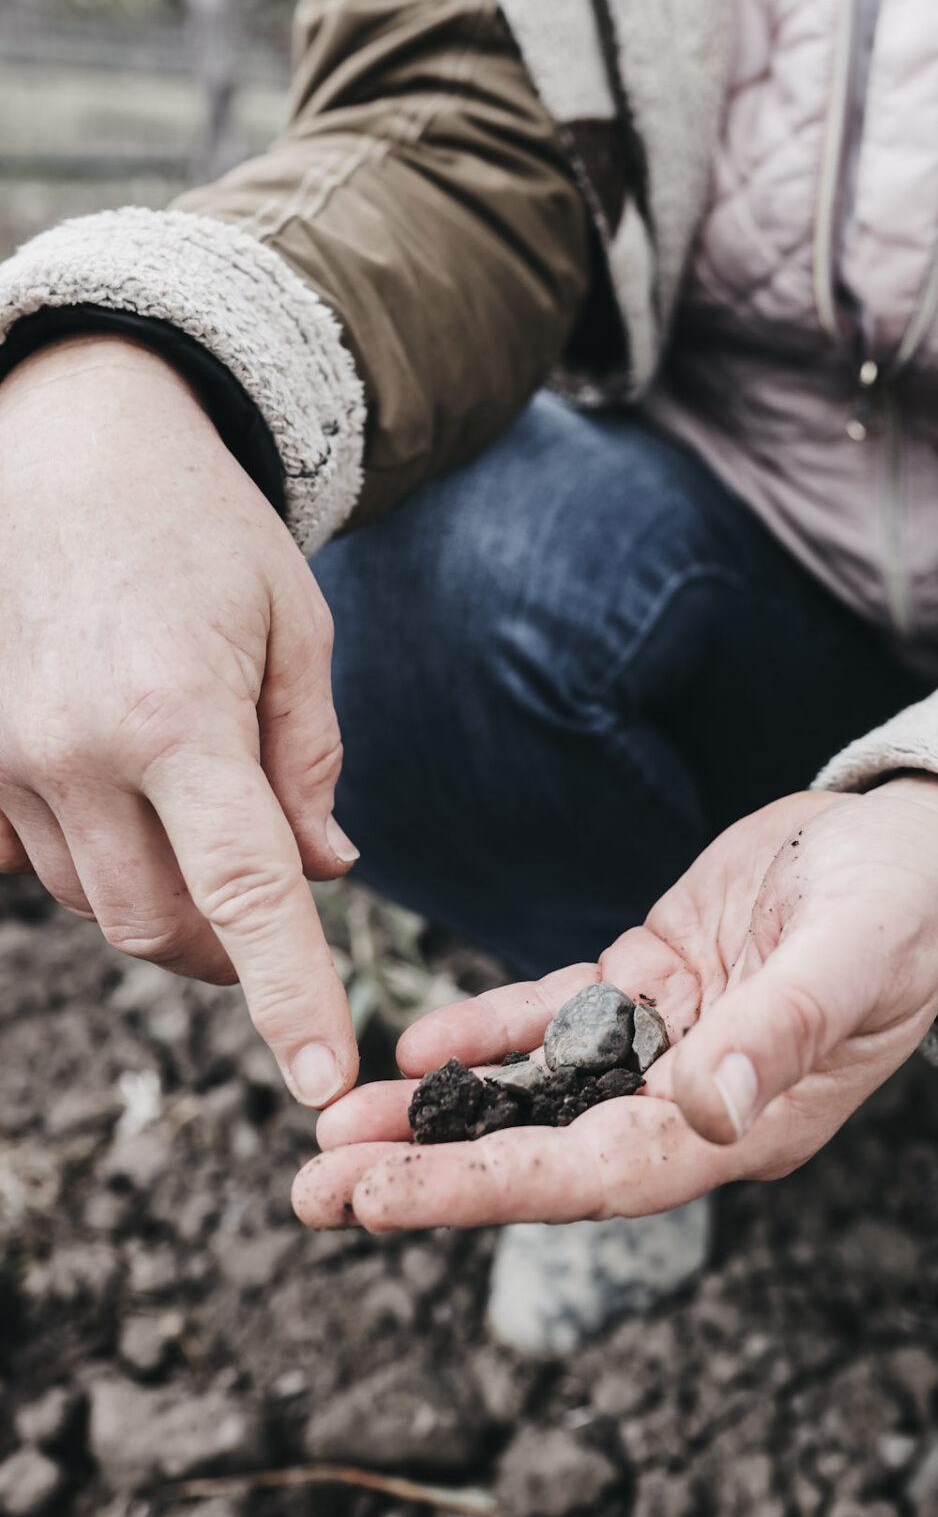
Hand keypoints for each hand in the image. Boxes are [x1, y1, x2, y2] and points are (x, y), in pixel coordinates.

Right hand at [0, 336, 358, 1105]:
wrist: (69, 437)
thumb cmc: (203, 527)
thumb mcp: (294, 628)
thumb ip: (308, 760)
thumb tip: (326, 873)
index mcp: (179, 715)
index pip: (247, 892)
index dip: (289, 996)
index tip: (323, 1079)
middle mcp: (74, 748)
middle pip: (156, 924)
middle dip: (225, 945)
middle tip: (269, 903)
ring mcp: (3, 751)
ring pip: (91, 898)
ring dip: (159, 895)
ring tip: (196, 817)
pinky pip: (21, 859)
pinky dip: (85, 856)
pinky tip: (118, 797)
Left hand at [293, 776, 937, 1227]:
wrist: (918, 845)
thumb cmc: (908, 906)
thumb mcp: (854, 956)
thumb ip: (782, 1030)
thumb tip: (708, 1107)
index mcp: (748, 1124)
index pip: (597, 1174)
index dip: (485, 1188)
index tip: (380, 1197)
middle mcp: (695, 1103)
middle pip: (545, 1152)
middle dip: (429, 1172)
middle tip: (311, 1190)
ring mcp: (668, 1044)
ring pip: (535, 1092)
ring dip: (436, 1114)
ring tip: (329, 1129)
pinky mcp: (652, 983)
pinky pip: (555, 1018)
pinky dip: (489, 1033)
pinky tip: (417, 1047)